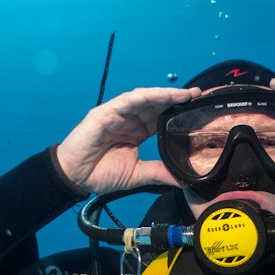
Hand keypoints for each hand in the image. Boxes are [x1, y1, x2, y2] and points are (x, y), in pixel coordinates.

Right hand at [57, 86, 200, 193]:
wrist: (75, 177)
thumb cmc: (100, 173)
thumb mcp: (137, 175)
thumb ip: (159, 173)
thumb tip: (183, 180)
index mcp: (138, 131)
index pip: (162, 117)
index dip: (179, 111)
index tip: (200, 109)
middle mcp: (130, 119)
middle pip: (157, 104)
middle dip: (178, 98)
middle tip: (198, 95)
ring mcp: (117, 114)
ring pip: (145, 99)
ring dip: (165, 95)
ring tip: (184, 94)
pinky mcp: (105, 113)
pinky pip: (128, 101)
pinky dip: (145, 97)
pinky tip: (161, 96)